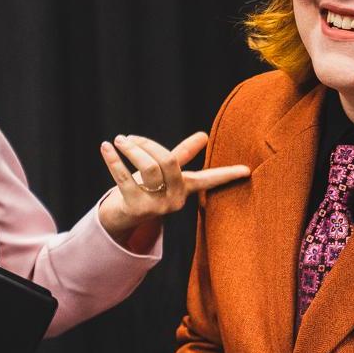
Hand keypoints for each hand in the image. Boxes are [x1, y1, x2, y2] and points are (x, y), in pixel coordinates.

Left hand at [97, 131, 249, 251]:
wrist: (122, 217)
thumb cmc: (147, 188)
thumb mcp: (166, 172)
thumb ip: (183, 155)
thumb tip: (204, 135)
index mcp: (185, 189)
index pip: (210, 180)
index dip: (227, 175)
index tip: (247, 170)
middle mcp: (175, 200)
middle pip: (168, 163)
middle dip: (148, 145)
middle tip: (129, 137)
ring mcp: (156, 207)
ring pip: (149, 169)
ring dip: (132, 150)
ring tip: (119, 140)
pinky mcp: (135, 208)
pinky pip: (124, 178)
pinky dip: (113, 160)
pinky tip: (106, 147)